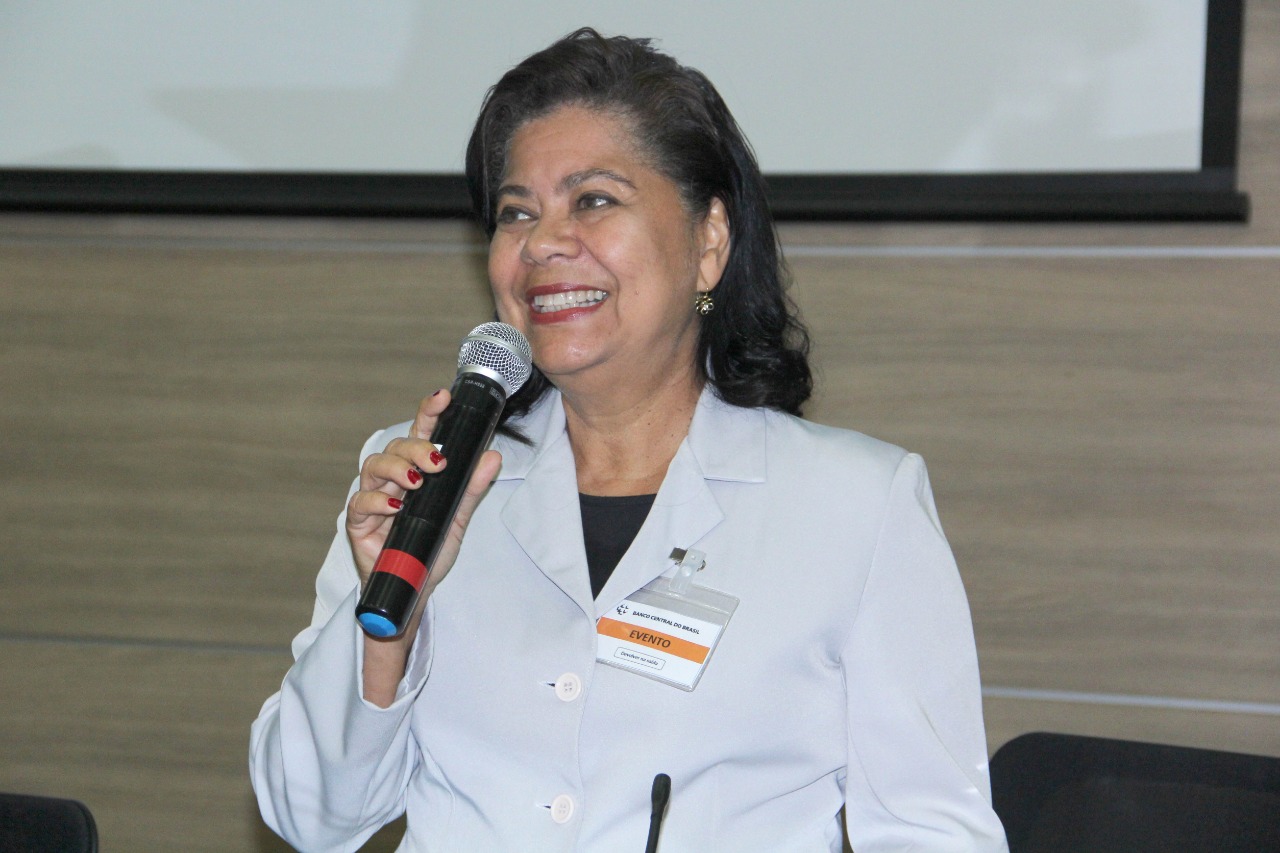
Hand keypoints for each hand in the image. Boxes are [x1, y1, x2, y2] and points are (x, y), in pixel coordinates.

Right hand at [346, 390, 501, 703]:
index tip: (443, 396)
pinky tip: (396, 506)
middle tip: (437, 461)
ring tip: (417, 481)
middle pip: (396, 447)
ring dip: (397, 469)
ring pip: (374, 467)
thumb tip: (493, 456)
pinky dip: (378, 502)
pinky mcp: (358, 523)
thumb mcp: (457, 517)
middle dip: (416, 448)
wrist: (413, 591)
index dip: (428, 413)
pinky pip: (360, 503)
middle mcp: (392, 480)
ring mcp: (373, 500)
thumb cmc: (429, 551)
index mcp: (415, 472)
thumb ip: (471, 487)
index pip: (420, 435)